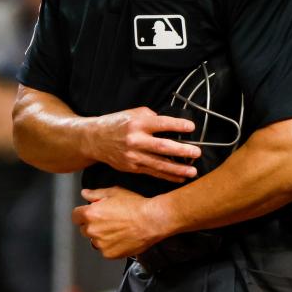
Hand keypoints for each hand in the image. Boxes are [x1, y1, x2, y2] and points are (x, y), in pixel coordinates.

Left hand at [72, 187, 168, 258]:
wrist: (151, 221)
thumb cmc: (135, 205)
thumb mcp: (114, 192)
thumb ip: (95, 194)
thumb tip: (85, 193)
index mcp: (90, 214)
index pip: (75, 216)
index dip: (82, 214)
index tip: (89, 214)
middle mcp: (92, 230)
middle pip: (84, 229)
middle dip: (92, 225)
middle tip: (108, 221)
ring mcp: (101, 244)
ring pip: (95, 241)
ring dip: (101, 237)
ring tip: (117, 230)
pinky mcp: (110, 254)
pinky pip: (105, 250)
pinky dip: (111, 246)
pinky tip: (122, 238)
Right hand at [86, 107, 200, 182]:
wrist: (94, 140)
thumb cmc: (116, 124)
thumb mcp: (133, 113)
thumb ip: (151, 117)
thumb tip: (171, 124)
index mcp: (137, 123)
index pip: (161, 124)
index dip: (177, 125)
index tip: (191, 127)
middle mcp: (135, 140)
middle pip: (162, 147)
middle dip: (181, 151)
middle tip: (196, 152)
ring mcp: (133, 156)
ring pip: (159, 164)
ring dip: (177, 169)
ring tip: (192, 171)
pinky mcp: (132, 167)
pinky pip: (152, 172)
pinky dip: (167, 176)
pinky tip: (179, 177)